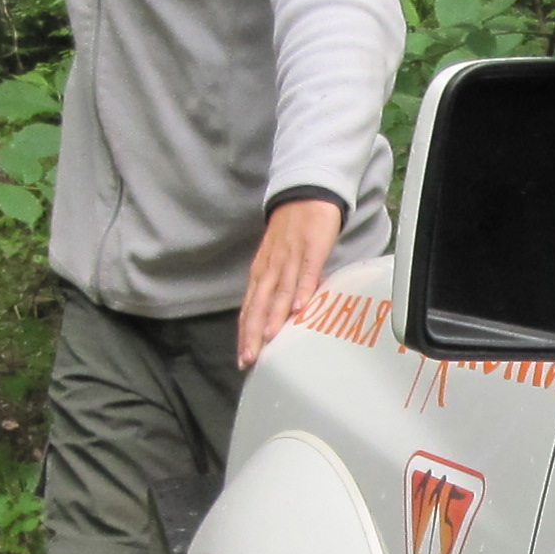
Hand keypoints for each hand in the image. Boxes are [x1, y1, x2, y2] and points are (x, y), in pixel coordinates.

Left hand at [237, 195, 344, 368]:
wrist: (306, 195)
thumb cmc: (292, 232)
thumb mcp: (278, 261)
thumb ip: (277, 287)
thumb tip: (280, 316)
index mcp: (261, 273)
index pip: (249, 308)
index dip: (245, 333)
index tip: (243, 358)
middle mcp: (271, 268)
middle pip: (259, 304)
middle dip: (253, 332)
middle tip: (250, 358)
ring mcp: (290, 258)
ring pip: (279, 291)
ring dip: (273, 316)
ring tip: (269, 339)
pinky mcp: (311, 249)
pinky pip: (306, 273)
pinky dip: (301, 290)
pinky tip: (299, 308)